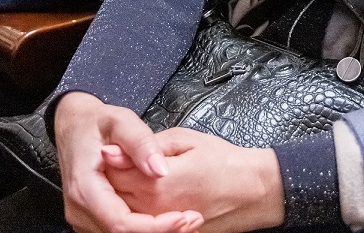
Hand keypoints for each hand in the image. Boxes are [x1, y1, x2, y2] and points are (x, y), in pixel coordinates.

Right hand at [54, 92, 202, 232]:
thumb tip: (160, 170)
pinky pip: (121, 230)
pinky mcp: (92, 220)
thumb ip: (141, 143)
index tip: (182, 217)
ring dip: (155, 232)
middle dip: (161, 231)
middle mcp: (80, 209)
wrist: (74, 127)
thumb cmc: (95, 124)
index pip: (121, 223)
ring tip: (186, 220)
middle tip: (193, 220)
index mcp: (84, 188)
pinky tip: (168, 221)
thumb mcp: (120, 121)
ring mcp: (84, 217)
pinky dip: (145, 228)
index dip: (154, 227)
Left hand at [102, 129, 283, 232]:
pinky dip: (138, 210)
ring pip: (125, 212)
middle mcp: (155, 209)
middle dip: (113, 178)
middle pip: (114, 196)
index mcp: (156, 182)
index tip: (114, 148)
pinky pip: (143, 223)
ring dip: (123, 196)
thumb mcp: (184, 139)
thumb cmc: (224, 162)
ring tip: (138, 178)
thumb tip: (111, 152)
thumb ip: (145, 146)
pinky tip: (147, 196)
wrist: (254, 191)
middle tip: (123, 162)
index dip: (110, 159)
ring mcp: (163, 224)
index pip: (112, 173)